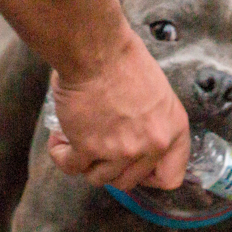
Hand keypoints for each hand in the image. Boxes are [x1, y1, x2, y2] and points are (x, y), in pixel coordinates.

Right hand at [46, 28, 189, 190]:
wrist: (96, 49)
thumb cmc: (123, 60)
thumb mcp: (157, 92)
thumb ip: (152, 122)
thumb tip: (137, 139)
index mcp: (173, 130)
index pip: (170, 177)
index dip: (149, 177)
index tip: (134, 167)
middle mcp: (151, 145)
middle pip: (128, 181)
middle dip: (110, 167)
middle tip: (98, 149)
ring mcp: (121, 150)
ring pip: (98, 178)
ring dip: (85, 163)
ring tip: (75, 141)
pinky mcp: (89, 148)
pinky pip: (71, 167)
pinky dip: (61, 156)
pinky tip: (59, 141)